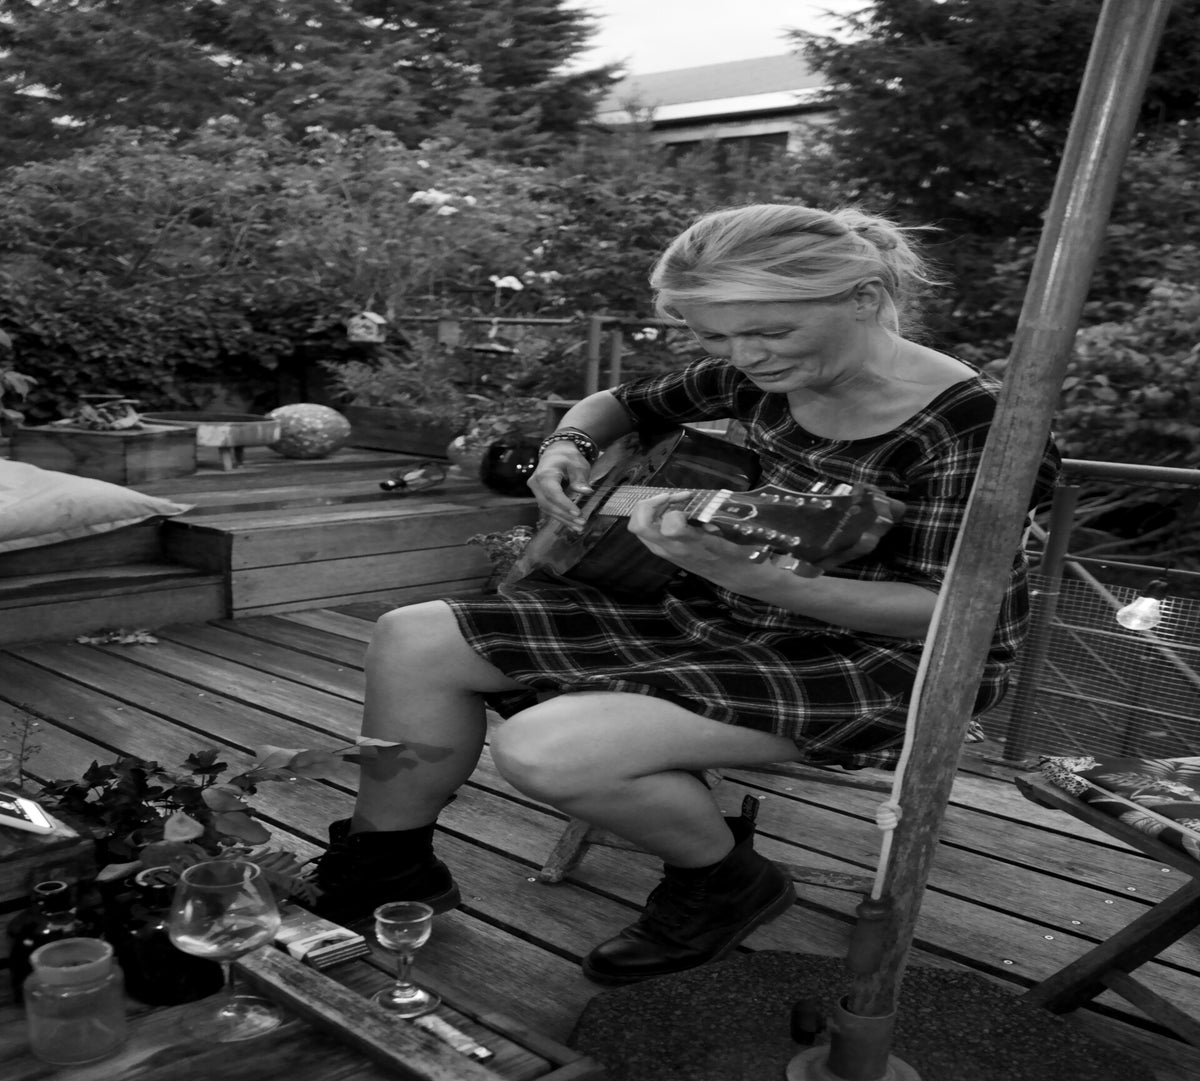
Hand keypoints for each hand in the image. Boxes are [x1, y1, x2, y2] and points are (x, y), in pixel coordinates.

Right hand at [526, 443, 593, 528]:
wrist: (555, 452)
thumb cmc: (568, 457)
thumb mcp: (577, 464)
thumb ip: (580, 478)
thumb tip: (586, 491)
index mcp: (544, 473)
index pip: (553, 492)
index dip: (565, 504)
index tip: (578, 513)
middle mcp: (536, 483)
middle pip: (548, 504)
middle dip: (565, 515)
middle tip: (582, 523)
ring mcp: (536, 491)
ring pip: (547, 509)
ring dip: (563, 519)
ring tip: (579, 527)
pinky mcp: (540, 496)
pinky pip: (549, 508)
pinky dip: (561, 517)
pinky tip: (572, 525)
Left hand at [628, 492, 821, 583]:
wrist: (751, 580)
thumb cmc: (751, 554)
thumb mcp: (745, 532)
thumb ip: (725, 516)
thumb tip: (712, 498)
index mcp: (697, 546)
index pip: (669, 526)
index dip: (674, 506)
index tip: (691, 497)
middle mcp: (678, 552)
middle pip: (640, 526)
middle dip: (650, 503)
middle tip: (674, 495)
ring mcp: (672, 554)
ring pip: (642, 531)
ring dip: (654, 510)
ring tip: (677, 501)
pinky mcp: (672, 554)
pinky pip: (652, 534)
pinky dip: (659, 518)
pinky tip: (682, 512)